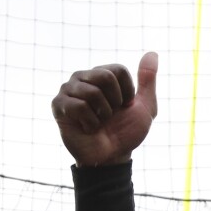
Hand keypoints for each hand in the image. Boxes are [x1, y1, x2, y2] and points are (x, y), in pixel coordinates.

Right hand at [51, 51, 158, 166]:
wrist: (112, 157)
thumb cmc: (126, 131)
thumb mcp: (145, 107)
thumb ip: (147, 80)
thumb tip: (152, 53)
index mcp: (103, 74)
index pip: (118, 70)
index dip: (127, 93)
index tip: (124, 106)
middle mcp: (83, 77)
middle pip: (104, 77)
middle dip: (115, 102)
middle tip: (110, 115)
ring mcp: (69, 90)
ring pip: (92, 92)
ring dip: (103, 114)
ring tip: (99, 122)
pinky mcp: (58, 105)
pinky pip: (78, 106)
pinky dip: (90, 123)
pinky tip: (87, 128)